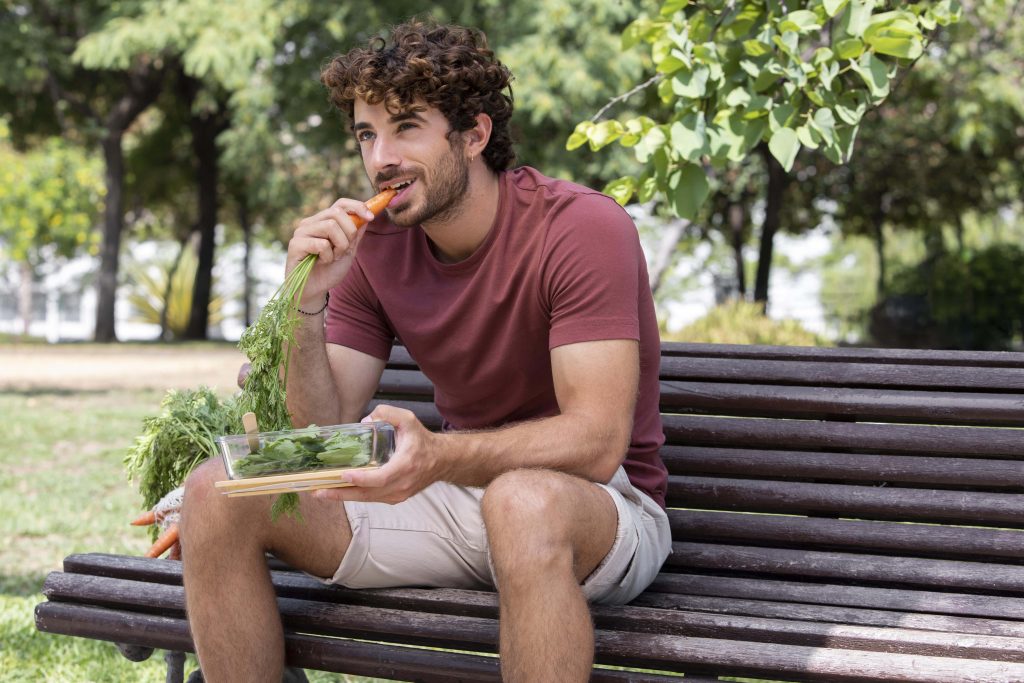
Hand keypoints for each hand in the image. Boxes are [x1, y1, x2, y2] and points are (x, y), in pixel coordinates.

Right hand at [286, 198, 376, 308]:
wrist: (315, 291)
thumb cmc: (329, 270)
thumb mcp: (349, 250)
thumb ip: (356, 233)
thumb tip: (367, 214)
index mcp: (323, 221)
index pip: (340, 203)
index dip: (357, 206)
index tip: (371, 217)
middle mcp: (310, 222)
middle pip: (337, 213)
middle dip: (349, 233)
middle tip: (344, 250)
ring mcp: (301, 232)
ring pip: (330, 226)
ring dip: (339, 246)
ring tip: (333, 257)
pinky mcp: (295, 244)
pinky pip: (321, 244)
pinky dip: (328, 256)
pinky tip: (321, 262)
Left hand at [314, 405, 443, 504]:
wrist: (441, 460)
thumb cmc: (422, 440)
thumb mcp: (408, 419)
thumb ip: (387, 413)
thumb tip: (365, 421)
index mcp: (405, 465)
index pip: (380, 478)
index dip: (361, 479)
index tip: (343, 475)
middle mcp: (401, 484)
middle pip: (368, 494)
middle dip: (341, 494)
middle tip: (318, 491)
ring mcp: (399, 494)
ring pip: (367, 499)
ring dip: (343, 497)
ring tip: (321, 493)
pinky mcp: (396, 498)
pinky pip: (372, 499)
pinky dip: (355, 496)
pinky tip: (339, 491)